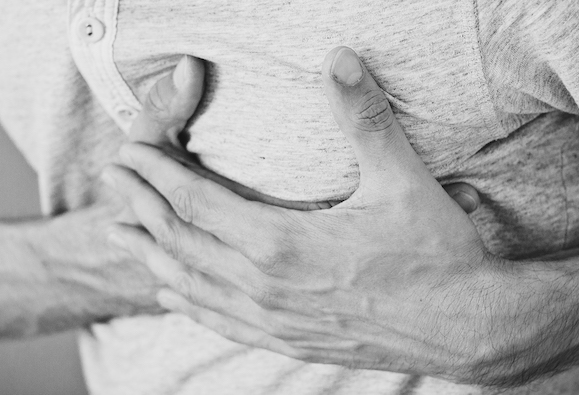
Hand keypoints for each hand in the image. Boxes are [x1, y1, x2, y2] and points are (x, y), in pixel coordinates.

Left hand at [102, 48, 553, 385]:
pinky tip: (172, 294)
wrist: (465, 328)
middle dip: (141, 206)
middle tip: (113, 179)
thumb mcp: (400, 179)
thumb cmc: (435, 254)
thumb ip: (364, 117)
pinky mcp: (288, 340)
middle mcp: (264, 286)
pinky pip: (220, 321)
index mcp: (280, 243)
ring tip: (119, 235)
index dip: (156, 175)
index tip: (127, 152)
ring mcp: (272, 319)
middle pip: (181, 241)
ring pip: (191, 284)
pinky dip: (187, 301)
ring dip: (152, 254)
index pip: (195, 203)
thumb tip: (339, 57)